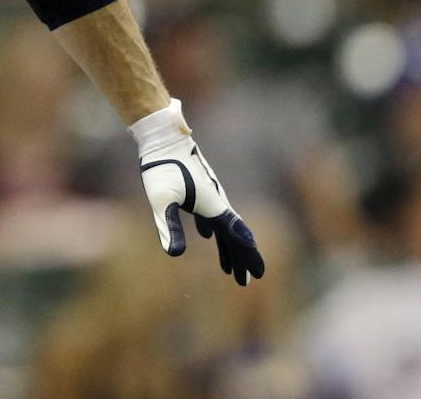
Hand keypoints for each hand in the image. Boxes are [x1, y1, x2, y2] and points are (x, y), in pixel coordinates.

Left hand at [129, 99, 264, 286]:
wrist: (162, 137)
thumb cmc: (162, 166)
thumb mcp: (162, 199)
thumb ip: (169, 225)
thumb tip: (175, 254)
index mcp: (214, 206)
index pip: (237, 236)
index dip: (248, 255)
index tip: (258, 275)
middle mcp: (216, 201)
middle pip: (234, 235)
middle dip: (240, 258)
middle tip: (243, 282)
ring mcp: (208, 194)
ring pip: (223, 226)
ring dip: (226, 247)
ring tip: (227, 268)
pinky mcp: (197, 189)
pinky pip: (210, 214)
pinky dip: (212, 230)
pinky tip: (205, 235)